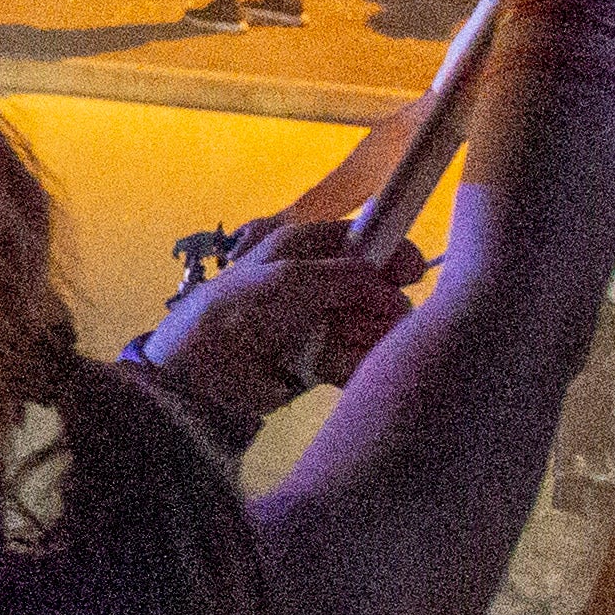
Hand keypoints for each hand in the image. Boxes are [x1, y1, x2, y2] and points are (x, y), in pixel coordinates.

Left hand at [134, 217, 412, 438]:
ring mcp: (320, 323)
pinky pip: (358, 359)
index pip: (361, 240)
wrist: (201, 375)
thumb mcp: (289, 279)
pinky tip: (333, 368)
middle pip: (375, 287)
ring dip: (366, 337)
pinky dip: (353, 364)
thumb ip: (345, 276)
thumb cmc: (237, 312)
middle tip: (363, 320)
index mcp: (301, 249)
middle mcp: (315, 282)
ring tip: (337, 346)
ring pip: (372, 325)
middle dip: (378, 305)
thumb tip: (392, 288)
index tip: (412, 273)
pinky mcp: (320, 362)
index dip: (391, 253)